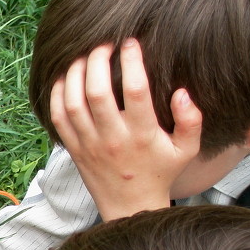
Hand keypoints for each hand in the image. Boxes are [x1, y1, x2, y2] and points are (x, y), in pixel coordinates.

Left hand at [50, 38, 202, 220]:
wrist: (130, 207)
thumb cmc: (161, 172)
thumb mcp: (187, 149)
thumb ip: (191, 120)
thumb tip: (182, 92)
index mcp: (142, 134)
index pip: (135, 90)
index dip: (131, 60)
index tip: (130, 42)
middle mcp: (113, 138)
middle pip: (96, 92)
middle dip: (97, 60)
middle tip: (103, 44)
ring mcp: (89, 144)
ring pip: (73, 102)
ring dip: (75, 73)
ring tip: (85, 56)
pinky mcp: (74, 149)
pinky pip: (58, 117)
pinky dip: (58, 94)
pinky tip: (67, 78)